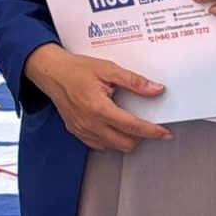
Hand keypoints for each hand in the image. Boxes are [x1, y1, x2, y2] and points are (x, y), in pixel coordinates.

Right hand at [23, 44, 169, 152]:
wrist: (51, 72)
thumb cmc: (76, 69)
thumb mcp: (108, 69)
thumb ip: (134, 81)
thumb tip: (156, 89)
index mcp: (99, 108)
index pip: (132, 126)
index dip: (152, 131)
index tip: (164, 133)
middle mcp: (90, 123)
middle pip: (125, 143)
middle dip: (141, 137)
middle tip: (148, 127)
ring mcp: (82, 130)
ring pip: (113, 146)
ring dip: (126, 139)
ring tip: (130, 124)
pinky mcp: (77, 132)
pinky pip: (100, 144)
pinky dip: (111, 139)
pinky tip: (113, 126)